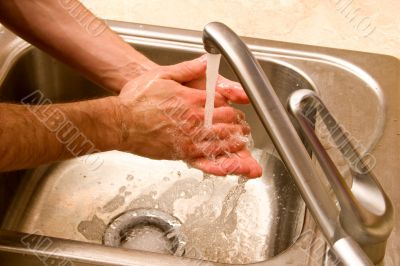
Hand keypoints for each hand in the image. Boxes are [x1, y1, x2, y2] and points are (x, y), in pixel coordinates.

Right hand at [115, 56, 261, 177]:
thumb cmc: (136, 100)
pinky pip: (206, 161)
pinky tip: (229, 167)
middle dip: (238, 126)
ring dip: (235, 143)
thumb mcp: (161, 75)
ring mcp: (189, 139)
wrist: (119, 123)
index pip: (223, 103)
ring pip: (221, 142)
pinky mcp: (182, 153)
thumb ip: (187, 69)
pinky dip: (220, 163)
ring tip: (243, 144)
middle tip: (244, 128)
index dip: (232, 106)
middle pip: (227, 123)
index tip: (234, 108)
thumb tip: (207, 61)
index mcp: (192, 100)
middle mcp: (194, 121)